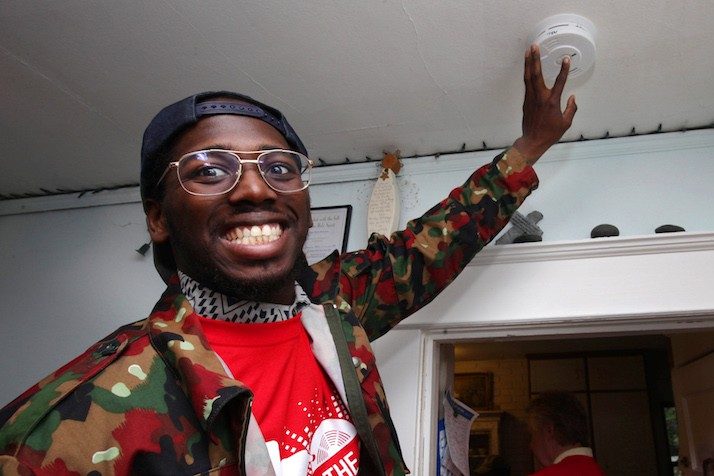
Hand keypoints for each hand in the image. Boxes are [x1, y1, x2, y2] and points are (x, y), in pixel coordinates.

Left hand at [512, 44, 576, 164]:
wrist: (532, 141)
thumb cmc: (550, 133)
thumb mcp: (566, 123)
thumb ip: (572, 108)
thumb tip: (572, 97)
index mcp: (552, 102)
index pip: (560, 83)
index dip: (563, 70)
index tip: (566, 59)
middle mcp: (540, 98)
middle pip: (536, 74)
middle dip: (535, 59)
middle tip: (535, 46)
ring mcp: (531, 98)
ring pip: (528, 77)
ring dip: (528, 63)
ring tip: (528, 51)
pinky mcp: (526, 101)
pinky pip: (527, 83)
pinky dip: (527, 73)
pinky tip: (527, 66)